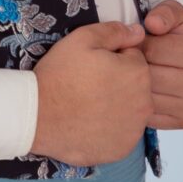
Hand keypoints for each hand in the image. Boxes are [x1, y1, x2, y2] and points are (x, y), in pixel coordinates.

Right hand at [30, 21, 152, 166]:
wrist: (38, 116)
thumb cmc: (60, 74)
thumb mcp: (82, 39)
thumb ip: (115, 32)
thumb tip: (138, 31)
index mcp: (138, 72)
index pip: (134, 58)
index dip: (113, 58)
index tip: (94, 64)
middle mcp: (144, 103)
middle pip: (136, 84)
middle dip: (119, 80)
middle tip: (89, 83)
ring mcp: (134, 129)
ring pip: (130, 109)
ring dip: (117, 104)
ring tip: (88, 103)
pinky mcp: (123, 149)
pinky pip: (122, 132)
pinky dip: (111, 127)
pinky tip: (91, 121)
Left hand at [141, 0, 182, 129]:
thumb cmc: (179, 32)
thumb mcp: (175, 12)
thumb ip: (164, 12)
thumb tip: (152, 24)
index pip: (150, 50)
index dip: (136, 43)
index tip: (135, 40)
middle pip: (147, 76)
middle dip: (133, 64)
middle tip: (130, 58)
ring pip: (146, 97)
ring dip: (133, 85)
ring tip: (134, 73)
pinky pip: (150, 115)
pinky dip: (140, 104)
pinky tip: (140, 90)